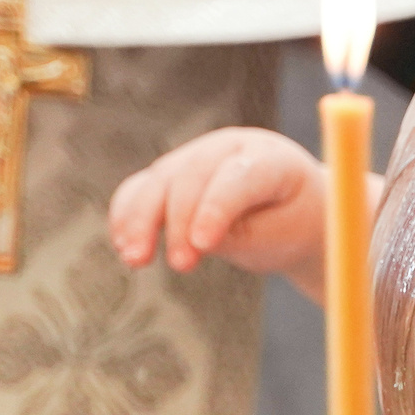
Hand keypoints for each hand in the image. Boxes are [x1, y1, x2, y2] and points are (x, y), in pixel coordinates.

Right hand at [109, 128, 369, 301]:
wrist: (292, 212)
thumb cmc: (293, 224)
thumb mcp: (282, 236)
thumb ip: (244, 235)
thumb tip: (195, 239)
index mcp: (269, 158)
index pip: (237, 177)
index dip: (217, 208)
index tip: (203, 246)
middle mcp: (228, 148)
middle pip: (191, 176)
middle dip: (179, 222)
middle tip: (180, 266)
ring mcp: (196, 157)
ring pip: (159, 179)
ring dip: (141, 219)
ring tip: (134, 259)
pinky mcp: (172, 175)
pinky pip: (141, 188)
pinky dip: (127, 214)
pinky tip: (122, 244)